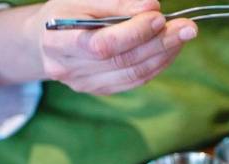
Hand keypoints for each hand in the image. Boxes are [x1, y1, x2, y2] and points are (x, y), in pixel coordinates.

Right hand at [0, 0, 196, 94]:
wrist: (42, 41)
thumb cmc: (64, 13)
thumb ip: (114, 3)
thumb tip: (150, 6)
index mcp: (59, 42)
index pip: (102, 44)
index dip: (133, 32)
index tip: (158, 16)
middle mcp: (71, 68)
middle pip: (123, 61)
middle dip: (159, 43)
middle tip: (187, 27)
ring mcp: (86, 84)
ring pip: (133, 73)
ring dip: (164, 54)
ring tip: (183, 35)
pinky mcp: (100, 90)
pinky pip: (135, 80)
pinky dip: (157, 64)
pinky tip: (170, 49)